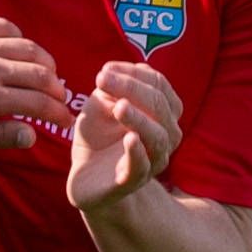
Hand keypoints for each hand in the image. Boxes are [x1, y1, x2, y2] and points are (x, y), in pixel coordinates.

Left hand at [0, 15, 61, 152]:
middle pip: (39, 72)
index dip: (57, 112)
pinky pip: (2, 26)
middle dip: (56, 87)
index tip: (63, 120)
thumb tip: (31, 135)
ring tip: (47, 74)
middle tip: (59, 98)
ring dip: (44, 61)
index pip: (37, 102)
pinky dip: (19, 37)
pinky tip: (20, 47)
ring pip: (26, 46)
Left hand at [66, 60, 181, 211]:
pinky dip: (137, 152)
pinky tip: (129, 138)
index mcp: (162, 112)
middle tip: (101, 79)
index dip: (134, 73)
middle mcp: (165, 135)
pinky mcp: (132, 181)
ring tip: (119, 106)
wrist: (86, 177)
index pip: (158, 85)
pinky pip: (141, 167)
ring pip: (157, 137)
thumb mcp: (101, 105)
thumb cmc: (98, 135)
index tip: (105, 70)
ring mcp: (152, 160)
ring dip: (139, 118)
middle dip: (132, 89)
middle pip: (160, 106)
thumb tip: (112, 71)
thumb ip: (110, 88)